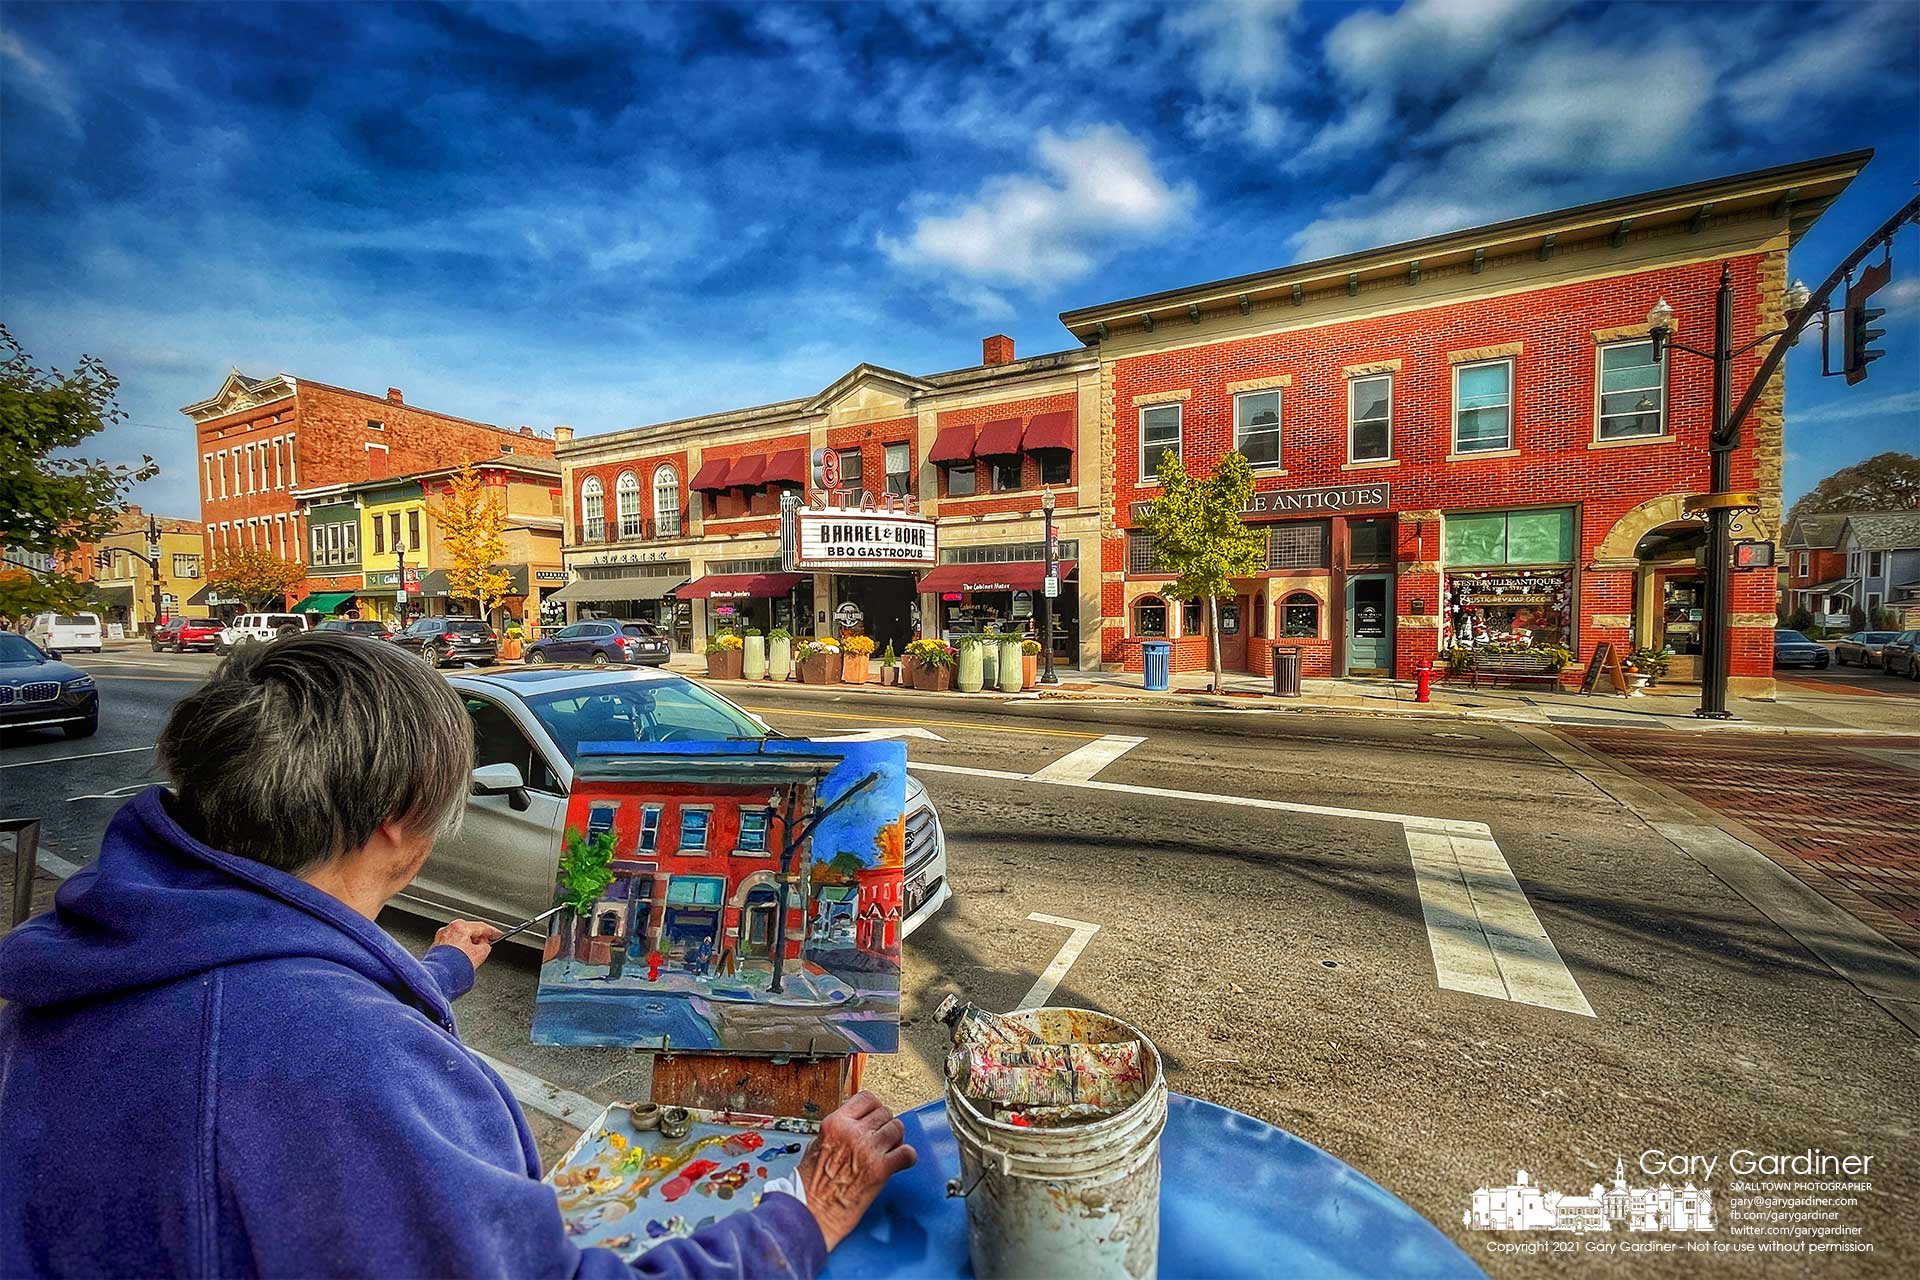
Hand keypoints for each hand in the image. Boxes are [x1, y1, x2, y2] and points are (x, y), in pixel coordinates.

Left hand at [434, 919, 501, 969]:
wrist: (441, 977)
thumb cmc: (455, 966)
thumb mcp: (480, 954)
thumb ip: (487, 946)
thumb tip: (485, 945)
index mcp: (459, 926)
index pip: (481, 927)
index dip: (493, 932)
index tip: (498, 935)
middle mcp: (448, 929)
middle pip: (469, 931)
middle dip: (479, 938)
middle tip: (487, 945)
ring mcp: (441, 937)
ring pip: (460, 938)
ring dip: (469, 944)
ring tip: (475, 954)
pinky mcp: (436, 947)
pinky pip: (452, 944)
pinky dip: (460, 949)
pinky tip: (464, 957)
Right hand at [796, 1092, 916, 1249]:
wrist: (811, 1213)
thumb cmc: (810, 1186)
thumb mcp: (817, 1145)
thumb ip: (839, 1130)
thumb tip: (857, 1122)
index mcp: (835, 1124)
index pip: (866, 1098)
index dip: (874, 1108)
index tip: (875, 1116)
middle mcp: (852, 1132)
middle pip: (885, 1113)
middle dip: (885, 1125)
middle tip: (882, 1139)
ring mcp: (868, 1149)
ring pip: (897, 1128)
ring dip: (896, 1140)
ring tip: (888, 1152)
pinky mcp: (880, 1169)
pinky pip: (907, 1153)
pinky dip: (907, 1158)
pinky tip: (899, 1164)